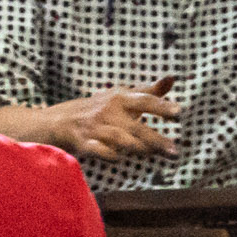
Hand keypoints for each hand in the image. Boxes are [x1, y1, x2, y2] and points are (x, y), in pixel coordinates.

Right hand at [45, 83, 177, 161]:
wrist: (57, 120)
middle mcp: (108, 111)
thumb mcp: (121, 96)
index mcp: (120, 98)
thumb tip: (173, 78)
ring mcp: (95, 127)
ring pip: (120, 138)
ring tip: (153, 155)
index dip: (162, 106)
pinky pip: (98, 150)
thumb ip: (149, 91)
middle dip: (156, 139)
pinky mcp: (82, 142)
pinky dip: (111, 154)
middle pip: (136, 126)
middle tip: (174, 151)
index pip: (145, 100)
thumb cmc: (97, 109)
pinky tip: (121, 158)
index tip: (179, 113)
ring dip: (138, 148)